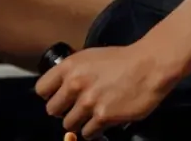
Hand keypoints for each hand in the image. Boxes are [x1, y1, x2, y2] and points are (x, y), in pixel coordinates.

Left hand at [35, 45, 179, 138]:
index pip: (41, 89)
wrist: (149, 66)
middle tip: (77, 109)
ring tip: (92, 116)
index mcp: (69, 67)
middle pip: (52, 110)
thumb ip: (74, 72)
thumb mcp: (91, 57)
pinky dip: (94, 130)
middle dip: (64, 111)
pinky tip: (102, 122)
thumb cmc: (123, 60)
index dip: (50, 95)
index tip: (60, 97)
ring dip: (79, 122)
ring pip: (69, 125)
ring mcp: (88, 102)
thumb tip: (63, 88)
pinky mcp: (103, 116)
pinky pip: (88, 133)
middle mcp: (75, 84)